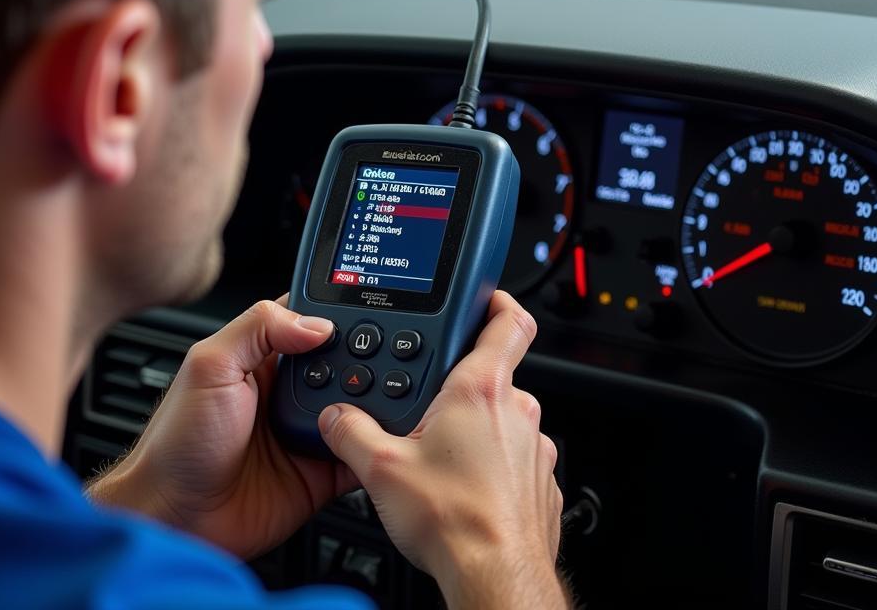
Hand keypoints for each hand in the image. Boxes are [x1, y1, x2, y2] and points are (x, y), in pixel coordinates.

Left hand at [87, 298, 357, 559]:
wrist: (176, 519)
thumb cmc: (176, 444)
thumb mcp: (210, 367)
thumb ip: (258, 328)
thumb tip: (317, 322)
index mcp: (265, 357)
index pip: (313, 320)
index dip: (339, 313)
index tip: (367, 311)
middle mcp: (291, 390)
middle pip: (347, 360)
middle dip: (369, 356)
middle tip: (384, 359)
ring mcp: (309, 429)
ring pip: (361, 404)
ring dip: (378, 400)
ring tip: (392, 395)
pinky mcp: (322, 471)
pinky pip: (361, 453)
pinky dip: (377, 446)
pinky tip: (384, 438)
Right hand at [318, 291, 567, 609]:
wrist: (495, 579)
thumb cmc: (454, 522)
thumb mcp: (382, 470)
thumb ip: (351, 433)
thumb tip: (335, 418)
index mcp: (482, 389)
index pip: (509, 321)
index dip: (498, 301)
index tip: (485, 297)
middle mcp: (517, 411)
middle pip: (494, 376)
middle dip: (460, 389)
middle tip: (429, 411)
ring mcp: (536, 448)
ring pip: (505, 421)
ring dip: (477, 431)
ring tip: (441, 459)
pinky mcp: (541, 484)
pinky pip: (517, 460)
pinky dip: (493, 467)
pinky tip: (464, 490)